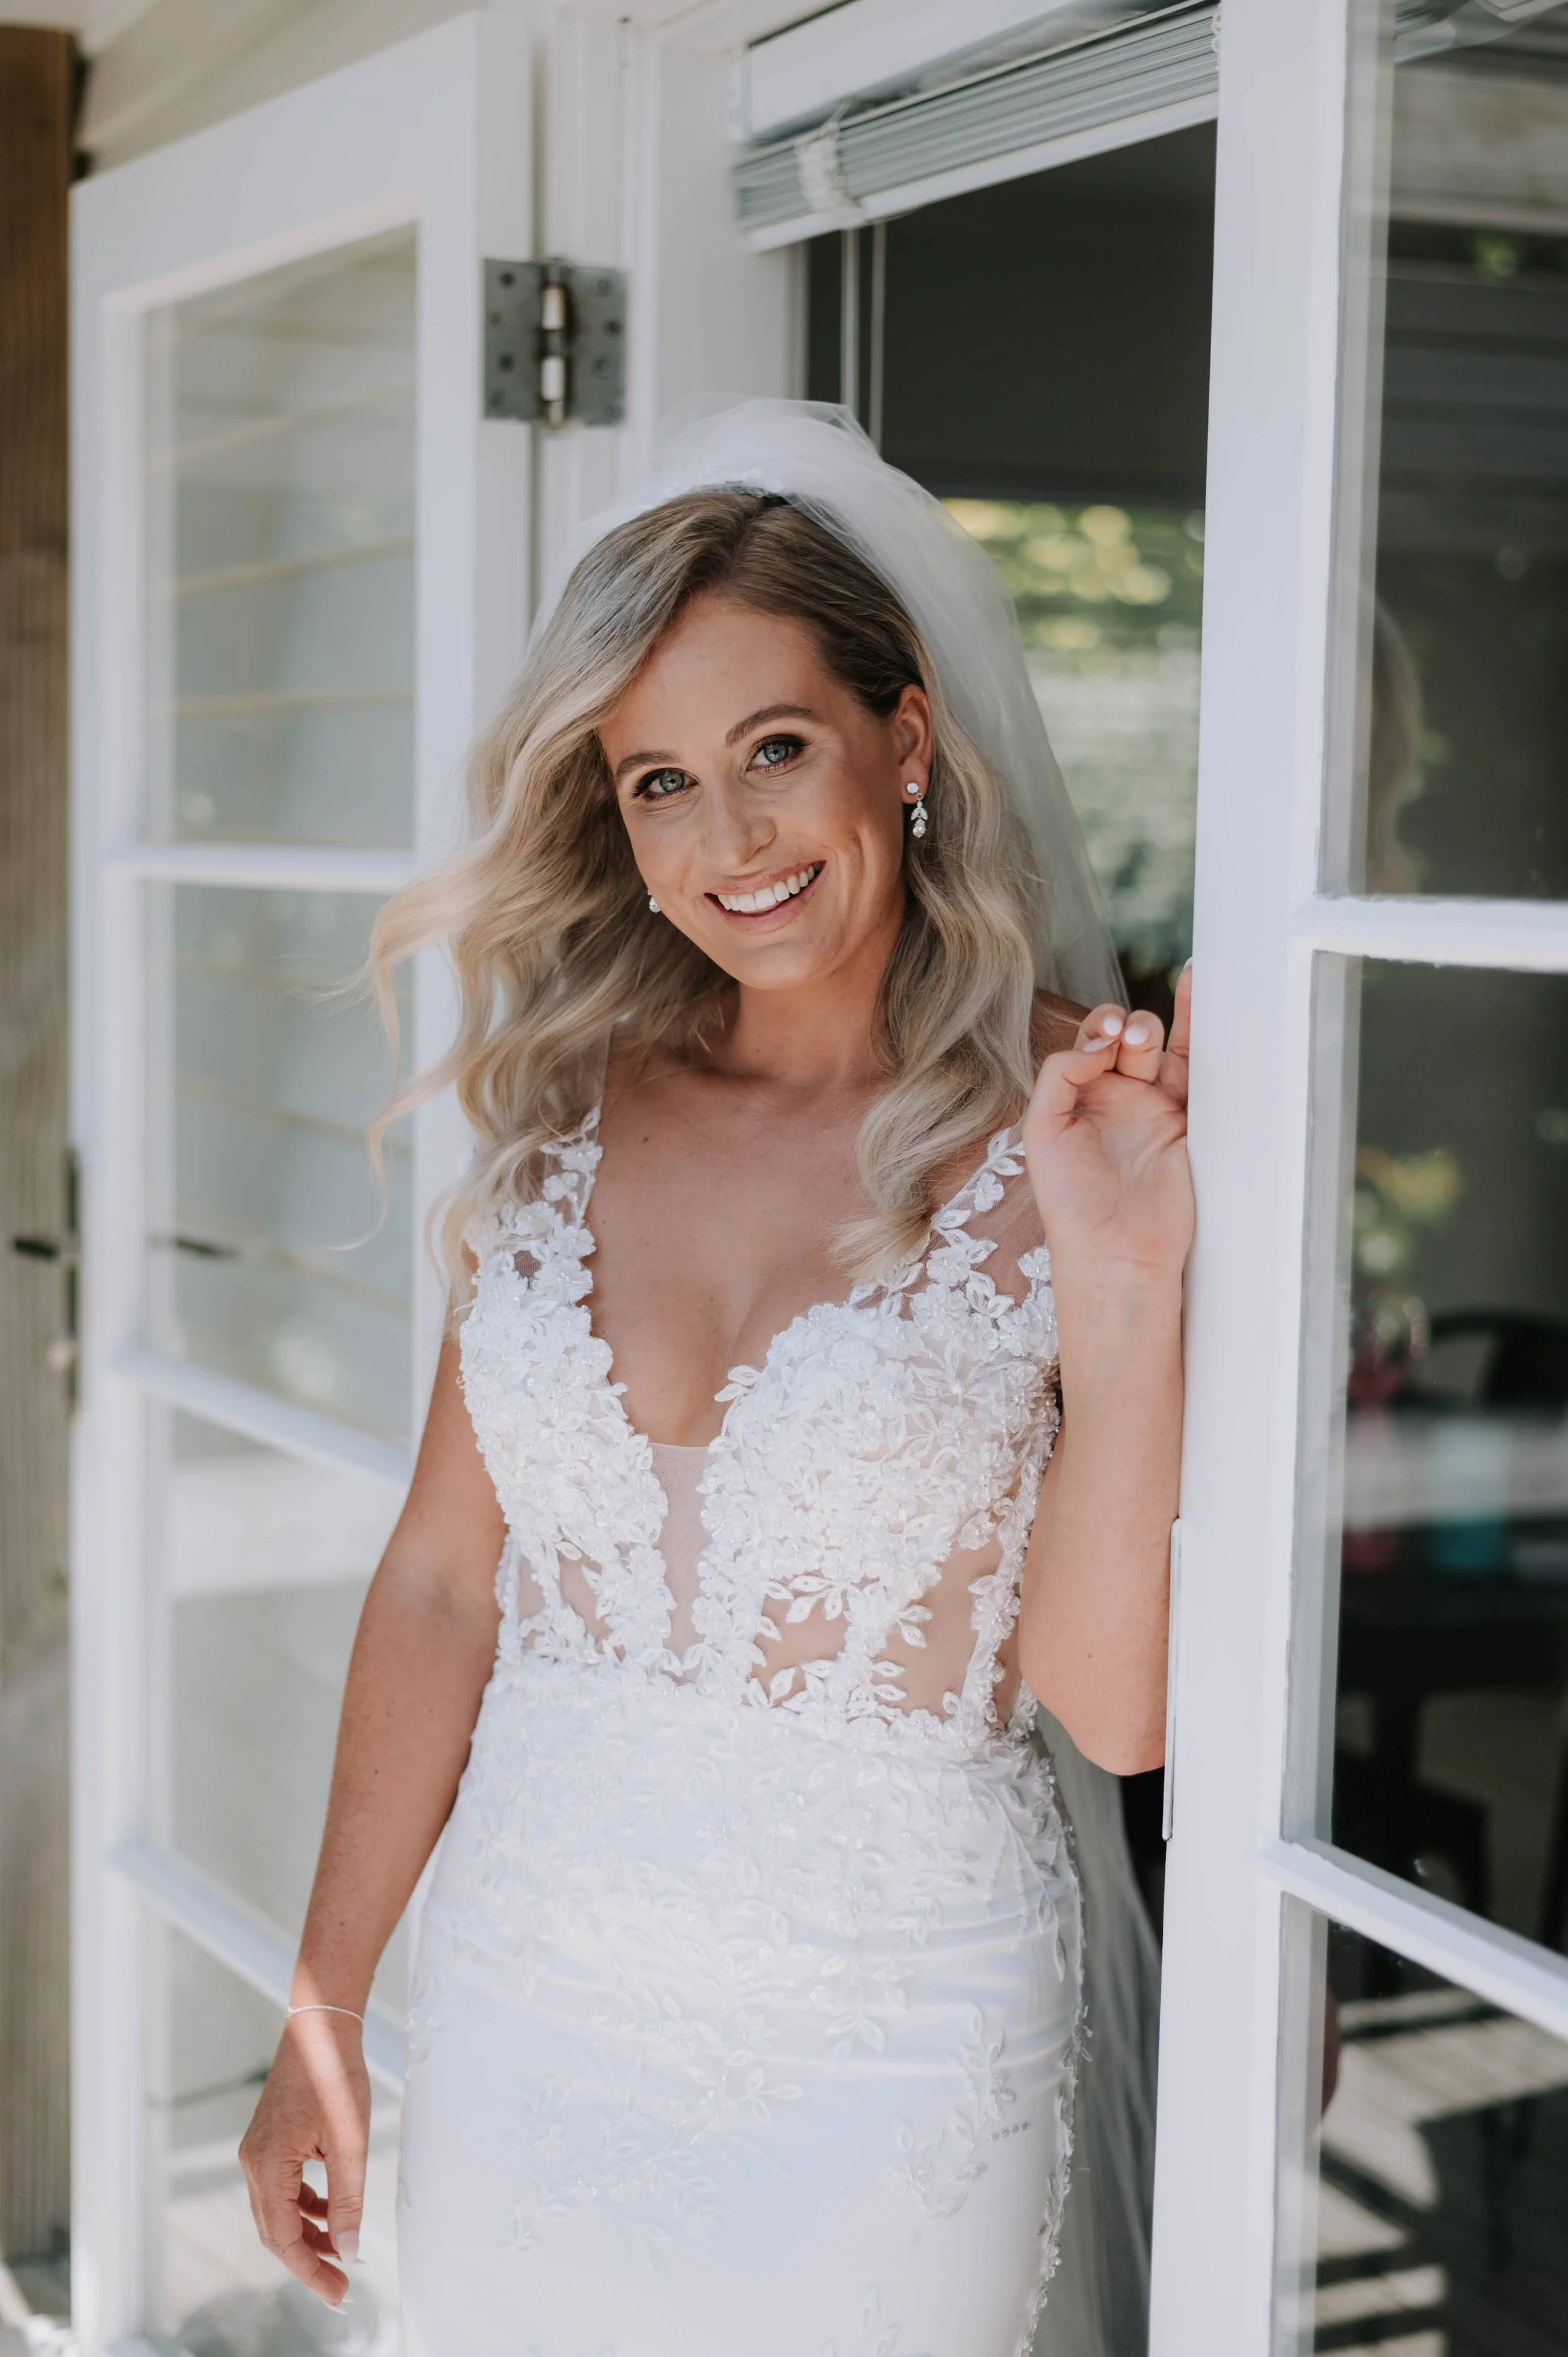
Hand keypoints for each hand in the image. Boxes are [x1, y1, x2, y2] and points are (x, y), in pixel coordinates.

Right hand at [239, 2010, 368, 2306]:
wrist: (321, 2026)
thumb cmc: (335, 2075)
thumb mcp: (350, 2142)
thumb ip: (347, 2200)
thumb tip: (347, 2251)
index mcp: (266, 2166)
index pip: (283, 2238)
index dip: (310, 2272)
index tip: (338, 2295)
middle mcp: (252, 2163)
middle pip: (275, 2231)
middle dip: (307, 2262)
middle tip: (341, 2286)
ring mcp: (257, 2152)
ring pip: (278, 2212)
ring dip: (307, 2236)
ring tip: (340, 2254)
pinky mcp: (269, 2142)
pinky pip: (282, 2190)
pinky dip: (305, 2208)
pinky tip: (330, 2214)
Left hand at [1022, 965, 1192, 1286]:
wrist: (1117, 1249)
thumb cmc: (1071, 1200)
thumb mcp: (1042, 1129)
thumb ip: (1061, 1074)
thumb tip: (1098, 1044)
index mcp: (1077, 1099)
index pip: (1088, 1043)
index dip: (1096, 1031)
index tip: (1101, 1045)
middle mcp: (1114, 1100)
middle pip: (1123, 1037)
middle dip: (1122, 1026)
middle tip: (1120, 1038)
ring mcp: (1153, 1108)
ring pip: (1157, 1048)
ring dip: (1148, 1028)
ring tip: (1139, 1037)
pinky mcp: (1187, 1123)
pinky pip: (1194, 1071)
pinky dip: (1197, 1033)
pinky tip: (1195, 992)